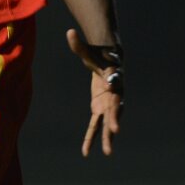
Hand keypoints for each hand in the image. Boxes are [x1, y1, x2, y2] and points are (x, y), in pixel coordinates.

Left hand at [66, 29, 123, 156]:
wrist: (107, 66)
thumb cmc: (99, 58)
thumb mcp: (89, 53)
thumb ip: (79, 45)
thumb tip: (68, 32)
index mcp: (114, 78)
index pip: (115, 82)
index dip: (114, 85)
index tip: (112, 87)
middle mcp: (114, 94)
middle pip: (116, 108)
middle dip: (115, 119)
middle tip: (116, 130)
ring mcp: (108, 105)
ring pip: (108, 123)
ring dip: (108, 137)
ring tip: (107, 152)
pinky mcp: (99, 111)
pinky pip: (95, 126)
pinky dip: (90, 139)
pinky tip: (85, 152)